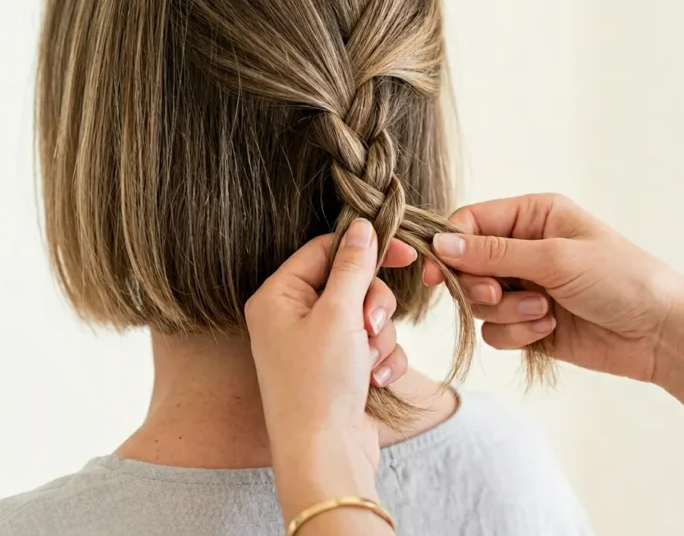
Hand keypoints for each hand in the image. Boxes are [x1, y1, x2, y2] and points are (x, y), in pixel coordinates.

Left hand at [245, 219, 414, 500]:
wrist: (325, 456)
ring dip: (379, 336)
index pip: (325, 250)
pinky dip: (381, 360)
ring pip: (368, 315)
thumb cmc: (319, 385)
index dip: (365, 250)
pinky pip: (373, 346)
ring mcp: (317, 346)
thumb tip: (363, 227)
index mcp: (278, 297)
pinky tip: (374, 382)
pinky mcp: (340, 370)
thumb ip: (353, 266)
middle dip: (373, 304)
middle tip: (370, 325)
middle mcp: (292, 318)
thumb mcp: (338, 314)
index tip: (405, 253)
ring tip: (367, 363)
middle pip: (351, 282)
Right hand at [423, 193, 683, 383]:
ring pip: (478, 302)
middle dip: (479, 285)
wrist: (660, 333)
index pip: (470, 223)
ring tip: (543, 311)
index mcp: (533, 216)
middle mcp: (524, 248)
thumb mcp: (555, 257)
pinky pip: (495, 331)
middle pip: (466, 265)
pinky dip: (517, 333)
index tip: (439, 273)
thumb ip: (494, 253)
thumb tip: (441, 245)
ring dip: (506, 311)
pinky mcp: (529, 323)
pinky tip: (549, 329)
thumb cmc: (621, 279)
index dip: (449, 247)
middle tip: (496, 292)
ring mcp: (525, 287)